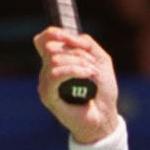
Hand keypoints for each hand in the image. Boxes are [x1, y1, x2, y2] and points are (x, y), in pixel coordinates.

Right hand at [33, 27, 119, 143]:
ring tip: (93, 73)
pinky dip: (73, 71)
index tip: (71, 37)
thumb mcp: (100, 60)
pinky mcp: (47, 95)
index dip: (55, 33)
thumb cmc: (102, 90)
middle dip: (77, 52)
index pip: (44, 39)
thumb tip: (67, 37)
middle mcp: (48, 70)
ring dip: (79, 62)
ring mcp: (46, 82)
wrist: (105, 115)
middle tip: (93, 66)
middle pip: (53, 47)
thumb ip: (86, 43)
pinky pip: (55, 74)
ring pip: (55, 59)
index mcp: (58, 60)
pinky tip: (87, 75)